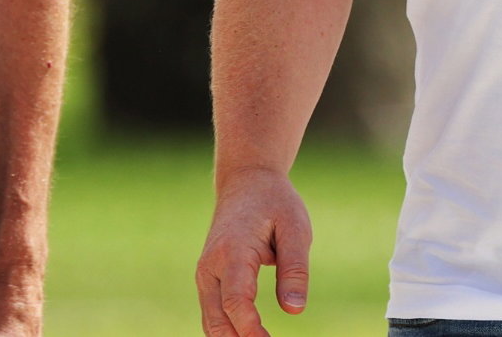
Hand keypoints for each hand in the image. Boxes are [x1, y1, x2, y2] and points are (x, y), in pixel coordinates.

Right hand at [196, 167, 312, 336]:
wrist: (245, 180)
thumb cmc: (274, 202)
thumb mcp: (295, 227)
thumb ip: (295, 269)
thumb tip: (294, 311)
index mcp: (233, 250)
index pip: (236, 302)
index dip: (252, 331)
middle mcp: (211, 265)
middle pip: (217, 321)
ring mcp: (205, 274)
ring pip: (211, 323)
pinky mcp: (208, 279)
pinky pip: (213, 316)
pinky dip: (228, 332)